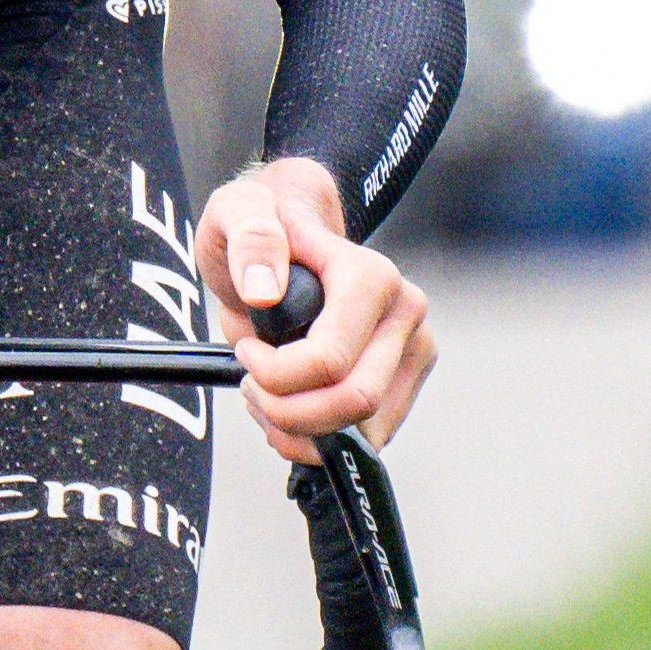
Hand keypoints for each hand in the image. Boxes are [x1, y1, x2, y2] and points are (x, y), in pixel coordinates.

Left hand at [193, 157, 433, 465]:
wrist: (293, 231)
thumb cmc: (266, 221)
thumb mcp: (237, 210)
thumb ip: (250, 239)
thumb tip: (264, 290)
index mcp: (372, 277)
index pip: (329, 361)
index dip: (275, 374)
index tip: (246, 353)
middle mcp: (405, 312)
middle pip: (354, 402)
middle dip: (288, 412)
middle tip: (251, 387)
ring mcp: (413, 347)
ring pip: (364, 429)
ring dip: (301, 430)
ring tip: (265, 396)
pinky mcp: (407, 377)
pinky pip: (368, 437)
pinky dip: (320, 439)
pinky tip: (290, 406)